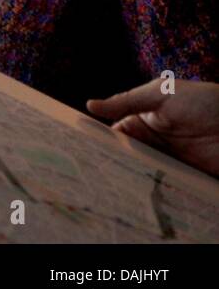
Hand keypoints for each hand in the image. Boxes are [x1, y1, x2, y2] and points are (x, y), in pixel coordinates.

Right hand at [86, 79, 218, 178]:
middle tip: (94, 171)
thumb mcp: (161, 95)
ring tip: (113, 185)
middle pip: (126, 155)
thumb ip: (126, 101)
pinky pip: (164, 184)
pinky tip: (140, 193)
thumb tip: (89, 105)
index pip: (116, 133)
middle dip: (113, 161)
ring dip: (131, 176)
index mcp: (144, 119)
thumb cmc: (203, 102)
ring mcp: (170, 160)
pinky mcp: (185, 176)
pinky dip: (153, 188)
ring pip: (142, 171)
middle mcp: (154, 141)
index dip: (101, 141)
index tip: (83, 149)